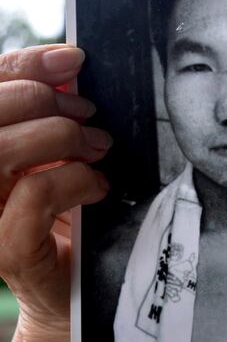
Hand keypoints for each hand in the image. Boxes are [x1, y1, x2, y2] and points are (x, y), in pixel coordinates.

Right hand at [0, 45, 111, 340]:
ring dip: (60, 138)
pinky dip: (74, 180)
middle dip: (46, 101)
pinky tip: (96, 187)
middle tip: (88, 114)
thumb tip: (68, 70)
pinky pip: (35, 195)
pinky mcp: (4, 250)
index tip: (71, 59)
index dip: (24, 66)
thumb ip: (46, 117)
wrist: (65, 287)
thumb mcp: (49, 157)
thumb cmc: (57, 218)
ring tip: (96, 148)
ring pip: (1, 151)